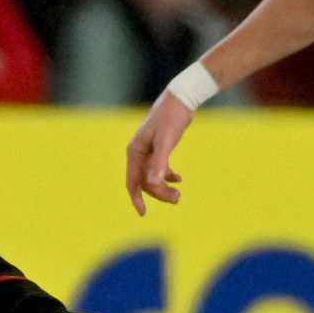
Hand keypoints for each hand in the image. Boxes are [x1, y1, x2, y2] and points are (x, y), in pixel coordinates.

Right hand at [125, 93, 193, 214]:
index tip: (143, 213)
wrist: (181, 99)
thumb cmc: (171, 118)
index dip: (136, 198)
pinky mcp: (159, 148)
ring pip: (152, 176)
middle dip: (158, 193)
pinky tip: (179, 180)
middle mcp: (139, 152)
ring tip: (179, 195)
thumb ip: (159, 162)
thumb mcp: (166, 140)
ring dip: (164, 187)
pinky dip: (168, 176)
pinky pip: (159, 168)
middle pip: (144, 181)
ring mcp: (148, 151)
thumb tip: (153, 183)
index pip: (132, 181)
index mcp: (135, 151)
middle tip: (177, 199)